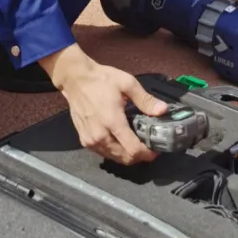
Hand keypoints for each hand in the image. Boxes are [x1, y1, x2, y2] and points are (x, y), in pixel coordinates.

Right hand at [42, 44, 165, 164]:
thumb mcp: (127, 83)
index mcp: (112, 122)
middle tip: (148, 147)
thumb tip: (163, 110)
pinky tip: (121, 141)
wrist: (75, 79)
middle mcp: (100, 136)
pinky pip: (103, 153)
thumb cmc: (101, 79)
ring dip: (127, 155)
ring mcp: (90, 140)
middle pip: (124, 158)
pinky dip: (115, 152)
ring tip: (136, 143)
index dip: (147, 154)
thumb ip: (145, 99)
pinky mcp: (84, 140)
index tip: (156, 150)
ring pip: (113, 158)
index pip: (132, 150)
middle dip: (139, 156)